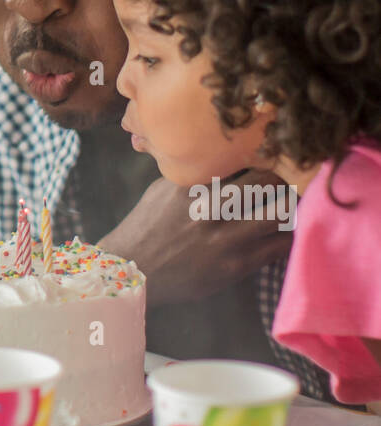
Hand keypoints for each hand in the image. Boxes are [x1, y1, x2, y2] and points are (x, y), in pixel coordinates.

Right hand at [96, 171, 292, 307]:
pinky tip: (282, 233)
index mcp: (193, 183)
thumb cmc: (148, 226)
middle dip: (282, 177)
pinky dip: (285, 237)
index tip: (271, 154)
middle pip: (267, 180)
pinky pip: (276, 247)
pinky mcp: (234, 266)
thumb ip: (193, 174)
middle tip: (290, 178)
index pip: (241, 158)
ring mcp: (224, 238)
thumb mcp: (163, 188)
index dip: (262, 155)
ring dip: (289, 206)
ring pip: (278, 213)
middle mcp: (211, 208)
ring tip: (290, 204)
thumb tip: (222, 157)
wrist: (134, 271)